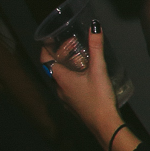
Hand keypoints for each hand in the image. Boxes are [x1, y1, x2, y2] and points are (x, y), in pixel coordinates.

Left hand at [40, 22, 137, 150]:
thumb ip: (96, 47)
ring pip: (60, 77)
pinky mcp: (72, 105)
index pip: (45, 59)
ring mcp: (65, 98)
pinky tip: (86, 76)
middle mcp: (58, 88)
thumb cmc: (98, 97)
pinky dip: (72, 76)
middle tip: (75, 45)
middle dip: (61, 54)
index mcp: (60, 78)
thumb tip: (94, 26)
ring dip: (67, 66)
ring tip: (82, 58)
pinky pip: (67, 86)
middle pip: (53, 67)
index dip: (48, 47)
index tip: (57, 38)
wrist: (103, 124)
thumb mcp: (98, 69)